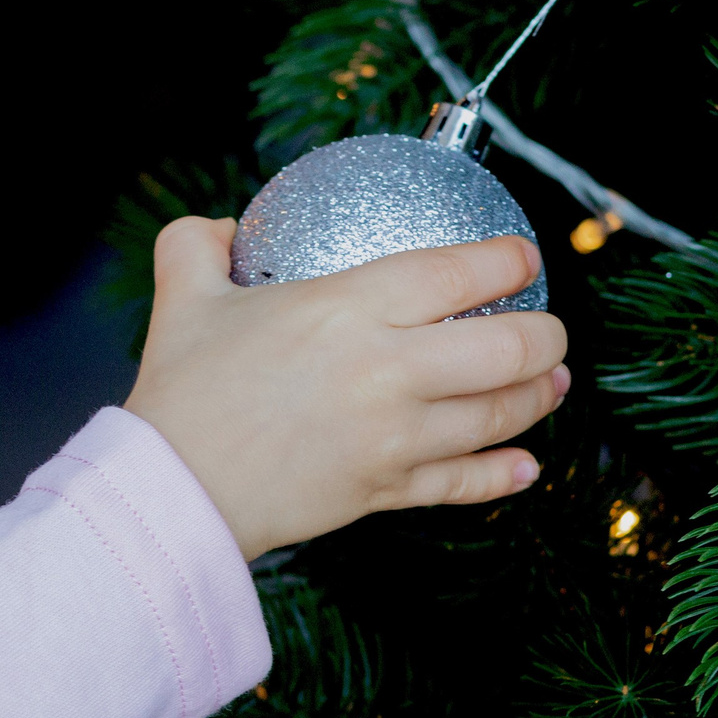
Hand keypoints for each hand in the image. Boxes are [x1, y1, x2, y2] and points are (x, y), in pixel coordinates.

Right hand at [124, 216, 568, 560]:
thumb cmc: (179, 395)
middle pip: (509, 346)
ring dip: (538, 398)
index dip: (507, 259)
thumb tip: (222, 227)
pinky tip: (524, 467)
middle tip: (547, 331)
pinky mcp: (385, 489)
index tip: (520, 256)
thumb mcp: (181, 301)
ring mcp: (394, 436)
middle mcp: (387, 370)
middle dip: (547, 336)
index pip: (458, 272)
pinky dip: (502, 474)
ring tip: (549, 386)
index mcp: (346, 309)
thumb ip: (197, 246)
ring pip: (499, 414)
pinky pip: (464, 482)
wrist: (168, 489)